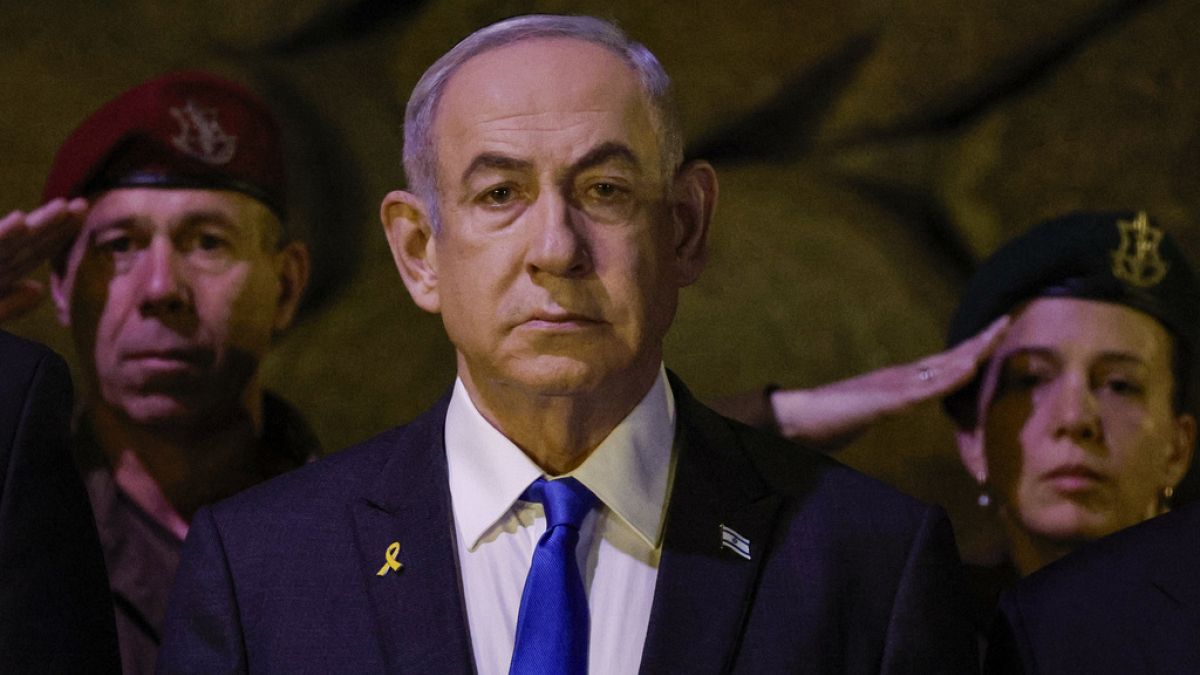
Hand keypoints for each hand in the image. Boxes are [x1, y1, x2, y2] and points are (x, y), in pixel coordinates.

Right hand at [0, 198, 87, 321]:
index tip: (83, 218)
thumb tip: (37, 289)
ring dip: (37, 224)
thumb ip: (11, 305)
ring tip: (62, 206)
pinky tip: (19, 221)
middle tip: (84, 204)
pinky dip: (2, 234)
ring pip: (12, 240)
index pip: (34, 253)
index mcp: (1, 275)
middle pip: (28, 242)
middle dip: (57, 223)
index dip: (59, 236)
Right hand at [771, 316, 1009, 447]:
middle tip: (1007, 321)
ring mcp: (891, 386)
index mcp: (897, 382)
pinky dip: (948, 377)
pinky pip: (924, 388)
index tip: (994, 336)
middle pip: (946, 357)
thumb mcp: (866, 413)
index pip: (941, 363)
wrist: (796, 418)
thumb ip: (884, 406)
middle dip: (978, 341)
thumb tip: (898, 404)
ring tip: (995, 336)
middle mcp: (898, 377)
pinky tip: (968, 368)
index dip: (969, 350)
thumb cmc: (826, 419)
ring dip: (970, 352)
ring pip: (940, 367)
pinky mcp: (884, 401)